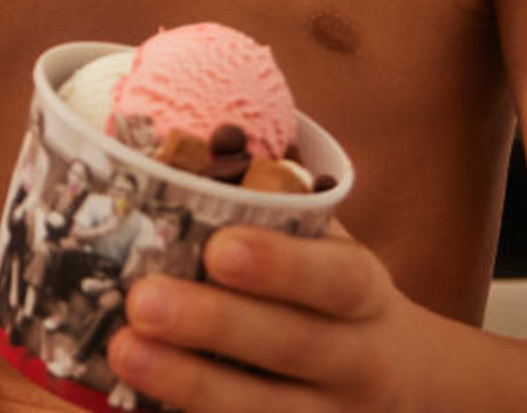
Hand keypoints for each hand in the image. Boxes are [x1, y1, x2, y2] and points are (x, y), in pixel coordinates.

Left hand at [110, 226, 439, 412]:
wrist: (404, 388)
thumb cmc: (328, 297)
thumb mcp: (326, 251)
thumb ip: (269, 206)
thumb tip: (165, 140)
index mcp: (364, 296)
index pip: (338, 279)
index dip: (282, 265)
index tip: (220, 248)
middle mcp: (358, 362)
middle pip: (294, 347)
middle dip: (215, 323)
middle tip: (141, 300)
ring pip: (266, 408)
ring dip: (190, 381)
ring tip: (122, 349)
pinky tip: (135, 405)